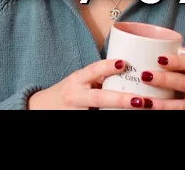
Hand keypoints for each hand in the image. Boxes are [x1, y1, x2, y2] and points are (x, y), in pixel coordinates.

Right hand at [27, 59, 155, 109]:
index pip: (92, 71)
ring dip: (121, 112)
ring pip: (100, 113)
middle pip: (100, 98)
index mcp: (77, 80)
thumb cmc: (66, 92)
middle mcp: (76, 96)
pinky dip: (112, 117)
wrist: (40, 108)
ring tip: (143, 110)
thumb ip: (97, 77)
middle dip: (122, 99)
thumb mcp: (78, 81)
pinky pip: (97, 119)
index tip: (123, 63)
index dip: (107, 67)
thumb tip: (126, 69)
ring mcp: (77, 112)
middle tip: (142, 101)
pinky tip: (128, 115)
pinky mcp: (78, 121)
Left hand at [139, 54, 184, 109]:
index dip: (175, 61)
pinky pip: (179, 113)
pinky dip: (163, 112)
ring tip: (143, 101)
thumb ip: (167, 60)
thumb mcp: (184, 67)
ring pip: (183, 105)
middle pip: (184, 82)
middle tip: (144, 76)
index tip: (158, 59)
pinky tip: (148, 111)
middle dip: (164, 80)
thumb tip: (138, 47)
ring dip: (162, 104)